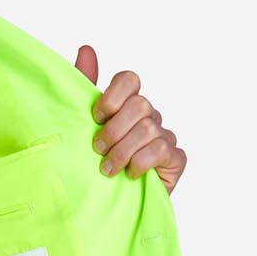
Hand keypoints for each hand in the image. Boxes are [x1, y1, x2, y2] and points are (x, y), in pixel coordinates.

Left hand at [73, 46, 186, 195]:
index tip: (96, 118)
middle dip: (113, 129)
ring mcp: (164, 136)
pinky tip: (130, 175)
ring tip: (107, 169)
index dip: (112, 96)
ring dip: (122, 151)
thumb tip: (87, 49)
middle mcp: (149, 116)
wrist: (108, 206)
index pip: (129, 80)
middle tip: (98, 149)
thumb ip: (82, 87)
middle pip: (139, 104)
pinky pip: (161, 149)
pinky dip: (140, 163)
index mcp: (126, 105)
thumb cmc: (93, 165)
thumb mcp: (81, 127)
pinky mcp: (176, 158)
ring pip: (148, 128)